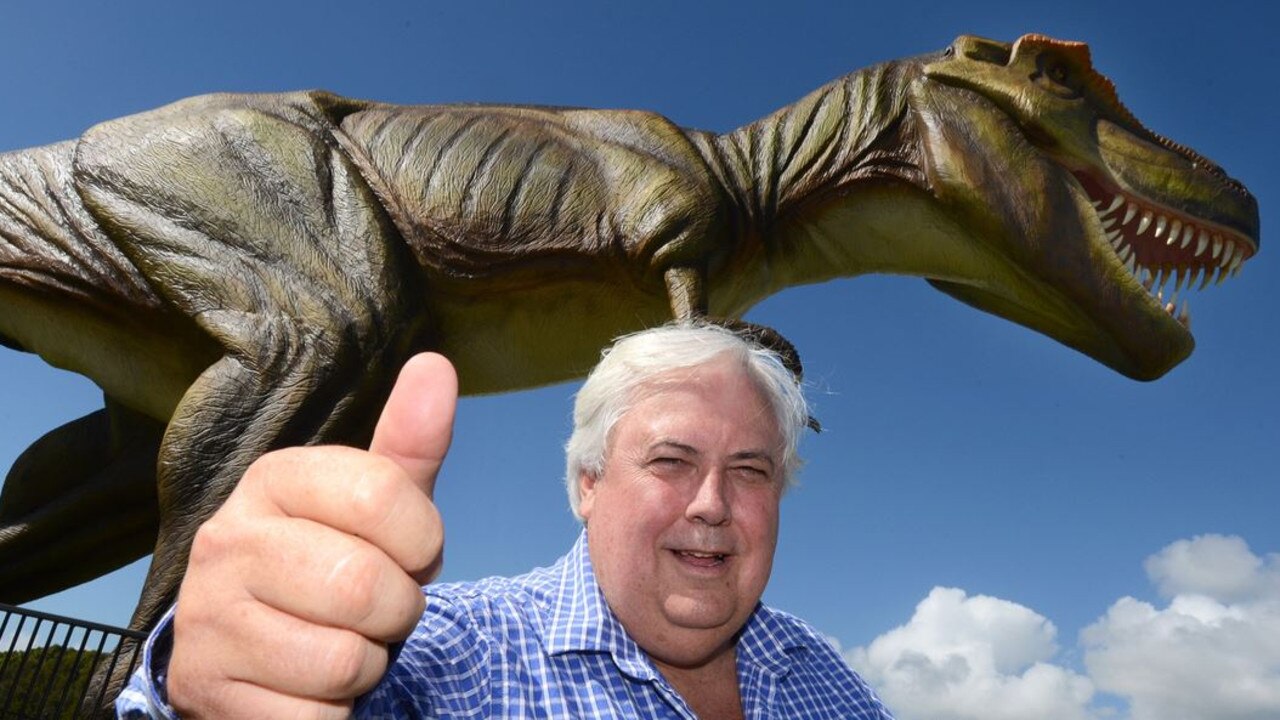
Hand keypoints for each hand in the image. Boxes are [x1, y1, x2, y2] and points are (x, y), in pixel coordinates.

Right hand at [167, 353, 456, 718]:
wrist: (241, 646)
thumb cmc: (325, 561)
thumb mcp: (371, 502)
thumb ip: (409, 444)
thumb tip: (436, 365)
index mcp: (272, 479)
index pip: (385, 495)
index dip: (422, 540)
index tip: (408, 552)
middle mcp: (227, 541)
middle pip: (366, 586)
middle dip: (398, 610)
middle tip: (377, 607)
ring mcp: (209, 619)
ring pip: (346, 660)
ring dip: (369, 664)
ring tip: (341, 640)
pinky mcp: (208, 691)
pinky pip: (317, 717)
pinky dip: (335, 712)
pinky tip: (309, 684)